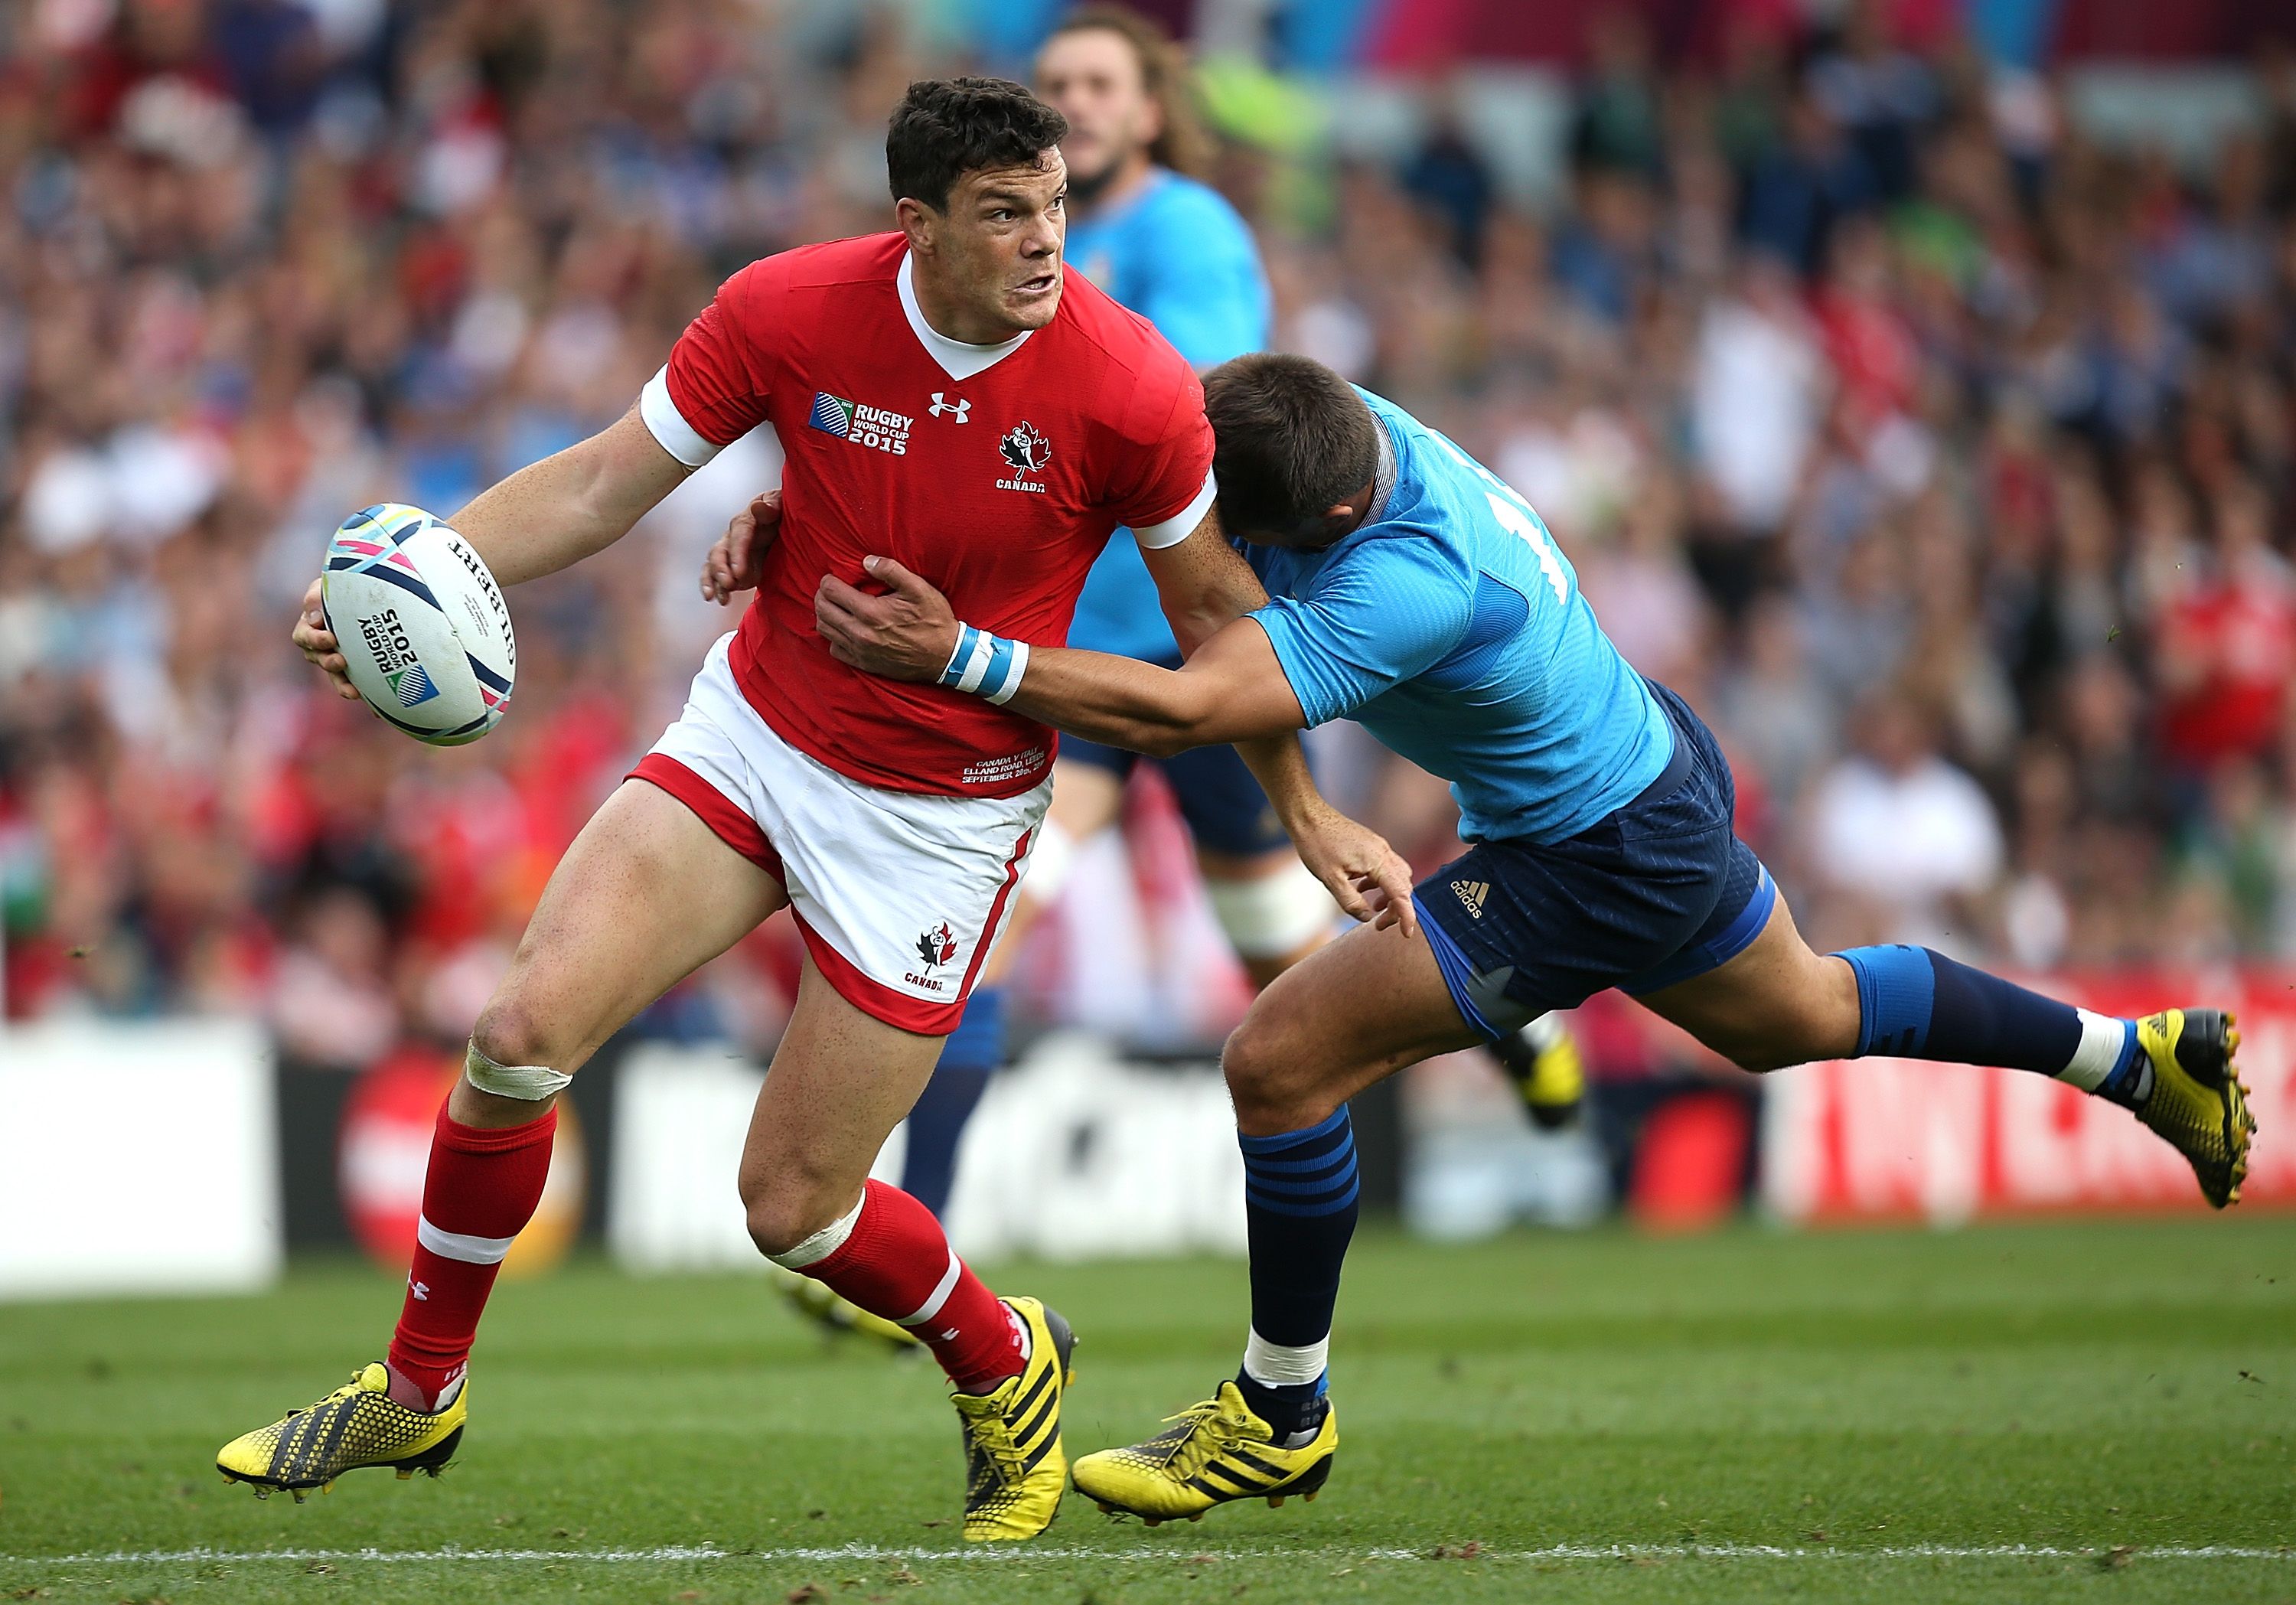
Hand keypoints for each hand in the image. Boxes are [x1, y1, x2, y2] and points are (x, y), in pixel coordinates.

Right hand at [290, 576, 360, 700]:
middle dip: (327, 662)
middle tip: (340, 661)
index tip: (330, 639)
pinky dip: (363, 696)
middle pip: (318, 659)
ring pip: (335, 676)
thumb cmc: (344, 587)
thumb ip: (316, 597)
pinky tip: (373, 707)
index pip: (304, 636)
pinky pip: (356, 684)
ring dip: (341, 684)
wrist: (368, 594)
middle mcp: (321, 646)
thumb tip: (315, 619)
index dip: (314, 640)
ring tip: (352, 690)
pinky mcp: (355, 670)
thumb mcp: (327, 586)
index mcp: (311, 626)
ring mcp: (338, 658)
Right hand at [701, 490, 782, 604]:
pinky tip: (716, 599)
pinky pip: (717, 576)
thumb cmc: (786, 512)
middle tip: (729, 584)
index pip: (739, 534)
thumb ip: (773, 505)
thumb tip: (758, 507)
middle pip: (721, 550)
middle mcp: (735, 535)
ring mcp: (732, 552)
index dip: (737, 552)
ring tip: (721, 598)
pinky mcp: (732, 566)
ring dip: (716, 581)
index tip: (738, 571)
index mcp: (748, 519)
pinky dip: (714, 587)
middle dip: (721, 569)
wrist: (788, 525)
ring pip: (715, 565)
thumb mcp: (784, 505)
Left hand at [814, 555, 959, 682]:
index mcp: (871, 612)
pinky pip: (834, 650)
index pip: (830, 591)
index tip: (835, 577)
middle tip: (832, 589)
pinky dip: (834, 637)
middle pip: (822, 610)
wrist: (945, 657)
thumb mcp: (919, 589)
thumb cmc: (934, 620)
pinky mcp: (864, 663)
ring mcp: (860, 651)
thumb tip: (867, 561)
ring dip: (825, 614)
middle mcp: (860, 633)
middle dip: (823, 595)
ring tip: (836, 606)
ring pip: (824, 630)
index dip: (829, 580)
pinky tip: (846, 628)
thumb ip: (891, 570)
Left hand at [1289, 802, 1418, 937]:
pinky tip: (1360, 887)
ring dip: (1389, 895)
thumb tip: (1367, 918)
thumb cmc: (1316, 845)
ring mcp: (1379, 847)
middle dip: (1396, 909)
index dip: (1406, 916)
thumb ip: (1351, 902)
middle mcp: (1383, 852)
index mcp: (1377, 861)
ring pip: (1397, 877)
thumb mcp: (1330, 880)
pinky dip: (1379, 883)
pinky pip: (1385, 868)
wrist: (1307, 816)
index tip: (1406, 934)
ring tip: (1372, 907)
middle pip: (1403, 887)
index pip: (1401, 895)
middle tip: (1378, 924)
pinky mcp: (1371, 845)